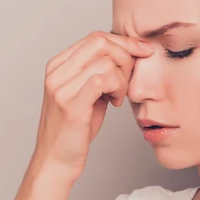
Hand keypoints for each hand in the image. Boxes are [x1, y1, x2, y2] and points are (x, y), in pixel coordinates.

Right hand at [30, 31, 153, 181]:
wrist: (56, 161)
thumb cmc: (74, 129)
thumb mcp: (87, 93)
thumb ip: (100, 71)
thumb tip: (128, 52)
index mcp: (58, 65)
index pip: (95, 37)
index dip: (124, 41)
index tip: (143, 51)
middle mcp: (56, 72)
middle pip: (101, 42)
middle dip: (126, 56)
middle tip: (130, 78)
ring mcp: (61, 87)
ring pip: (106, 61)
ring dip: (123, 78)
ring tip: (119, 96)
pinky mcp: (71, 104)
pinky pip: (103, 80)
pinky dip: (117, 88)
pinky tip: (115, 103)